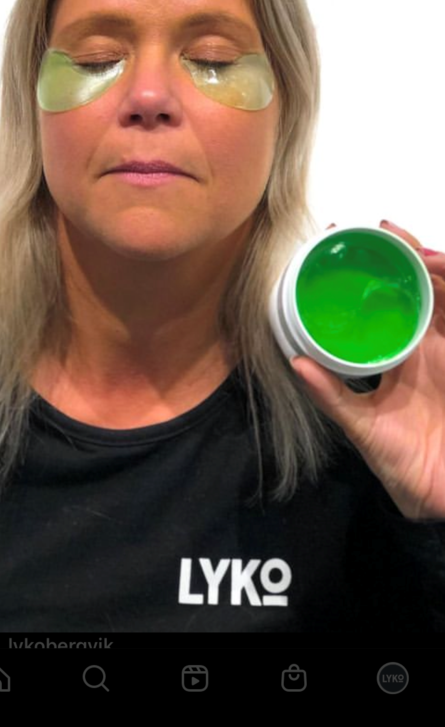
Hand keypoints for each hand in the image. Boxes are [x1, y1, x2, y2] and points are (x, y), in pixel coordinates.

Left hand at [290, 220, 444, 520]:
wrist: (439, 496)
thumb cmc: (402, 463)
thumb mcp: (361, 425)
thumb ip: (332, 395)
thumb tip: (295, 365)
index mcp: (399, 355)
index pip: (387, 302)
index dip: (373, 272)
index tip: (346, 245)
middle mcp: (428, 345)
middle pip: (420, 287)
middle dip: (404, 254)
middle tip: (381, 230)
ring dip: (432, 266)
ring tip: (410, 247)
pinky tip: (436, 275)